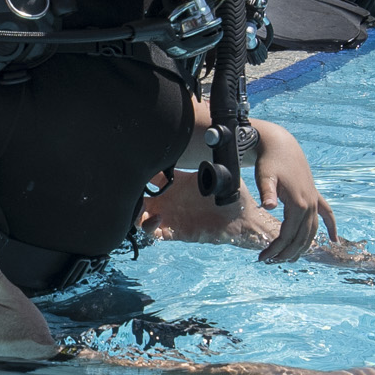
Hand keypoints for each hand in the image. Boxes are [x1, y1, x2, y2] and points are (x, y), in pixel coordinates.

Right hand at [139, 171, 276, 246]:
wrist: (243, 221)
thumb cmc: (234, 197)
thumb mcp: (221, 175)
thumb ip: (210, 163)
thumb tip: (211, 141)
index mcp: (178, 183)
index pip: (151, 176)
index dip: (141, 172)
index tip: (137, 169)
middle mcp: (171, 200)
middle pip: (141, 197)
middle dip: (132, 195)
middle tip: (131, 192)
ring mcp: (172, 216)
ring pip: (142, 216)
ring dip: (137, 213)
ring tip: (142, 208)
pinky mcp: (176, 232)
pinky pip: (155, 233)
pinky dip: (150, 227)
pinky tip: (157, 219)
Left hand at [250, 123, 333, 263]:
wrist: (281, 145)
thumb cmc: (270, 161)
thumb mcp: (265, 177)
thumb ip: (267, 192)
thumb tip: (269, 207)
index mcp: (298, 204)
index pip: (287, 236)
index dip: (275, 250)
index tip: (262, 258)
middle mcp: (310, 205)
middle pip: (301, 238)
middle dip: (286, 253)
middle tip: (270, 261)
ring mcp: (315, 200)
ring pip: (312, 231)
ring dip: (303, 247)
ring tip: (289, 258)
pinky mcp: (315, 195)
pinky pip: (327, 215)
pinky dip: (331, 227)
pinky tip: (334, 240)